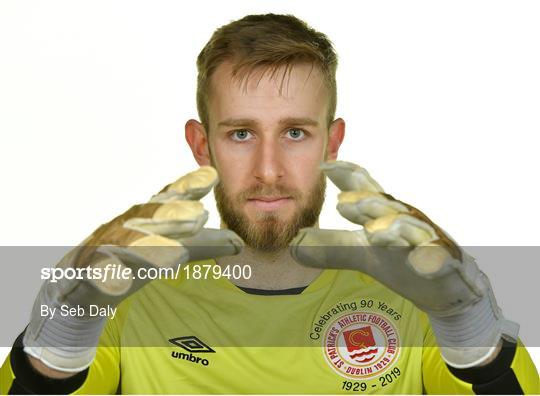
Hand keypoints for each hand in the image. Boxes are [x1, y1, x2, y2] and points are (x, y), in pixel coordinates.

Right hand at [24, 166, 243, 371]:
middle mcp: (126, 226)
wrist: (77, 286)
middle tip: (199, 214)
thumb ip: (204, 245)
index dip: (188, 187)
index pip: (170, 198)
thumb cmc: (131, 258)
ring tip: (172, 254)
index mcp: (148, 217)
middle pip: (150, 217)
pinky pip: (94, 274)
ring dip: (147, 245)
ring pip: (125, 244)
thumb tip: (239, 242)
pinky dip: (104, 276)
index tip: (211, 176)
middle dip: (173, 214)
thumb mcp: (171, 249)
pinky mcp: (85, 275)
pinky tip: (116, 281)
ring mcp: (104, 248)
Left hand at [290, 160, 517, 367]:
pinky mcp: (444, 262)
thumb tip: (294, 244)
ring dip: (393, 227)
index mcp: (383, 213)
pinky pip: (439, 258)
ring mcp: (426, 239)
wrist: (444, 285)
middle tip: (341, 203)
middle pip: (385, 205)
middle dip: (365, 201)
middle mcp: (405, 219)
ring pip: (410, 228)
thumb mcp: (362, 254)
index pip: (364, 189)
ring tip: (374, 233)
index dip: (346, 175)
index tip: (324, 165)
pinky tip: (423, 261)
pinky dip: (432, 259)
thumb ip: (331, 247)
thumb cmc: (401, 260)